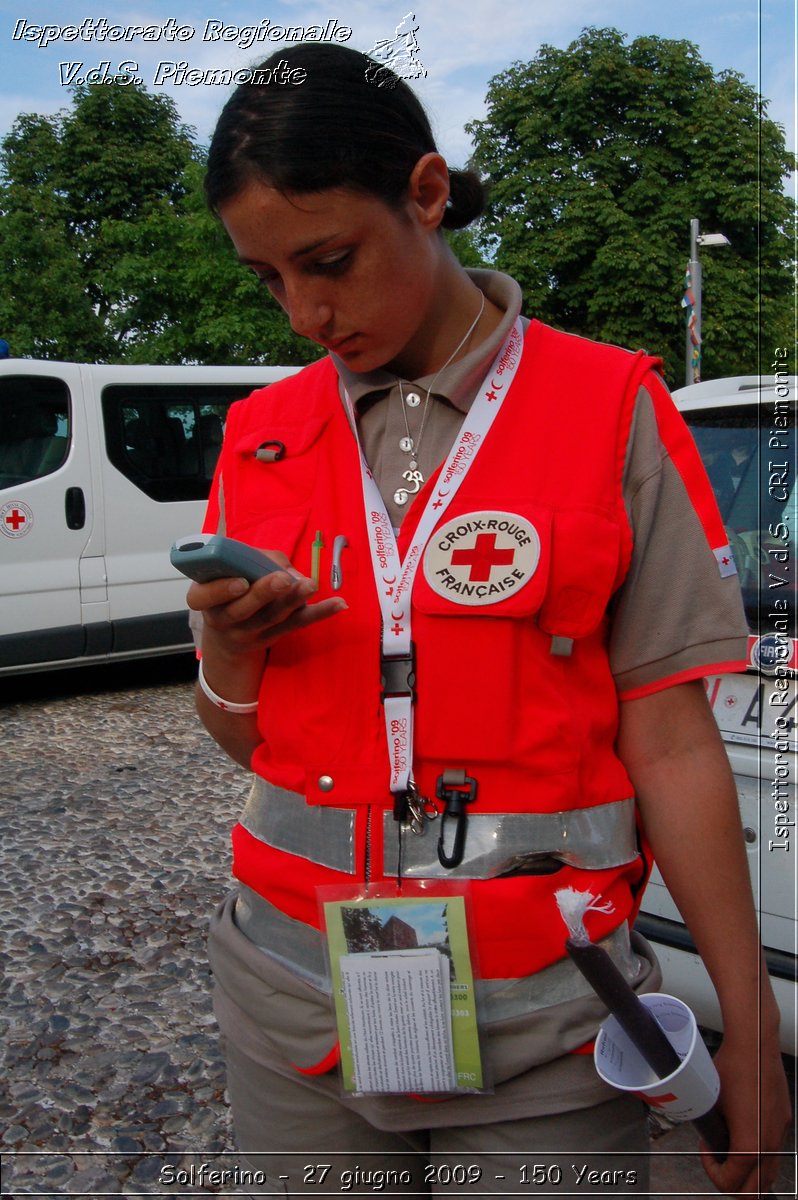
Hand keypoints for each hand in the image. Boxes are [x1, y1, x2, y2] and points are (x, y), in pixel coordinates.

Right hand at [187, 549, 346, 656]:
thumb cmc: (229, 590)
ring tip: (311, 585)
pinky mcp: (273, 637)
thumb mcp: (229, 572)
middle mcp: (223, 620)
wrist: (229, 635)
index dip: (220, 590)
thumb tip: (290, 573)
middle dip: (264, 593)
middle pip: (243, 610)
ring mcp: (248, 634)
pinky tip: (339, 604)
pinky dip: (319, 613)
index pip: (203, 598)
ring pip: (271, 618)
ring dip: (294, 600)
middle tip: (282, 579)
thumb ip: (256, 562)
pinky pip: (296, 624)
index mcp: (204, 598)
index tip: (240, 582)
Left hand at [699, 1028, 790, 1195]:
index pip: (730, 1184)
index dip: (712, 1172)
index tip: (705, 1150)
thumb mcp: (712, 1102)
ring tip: (730, 1153)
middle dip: (732, 1183)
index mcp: (750, 1145)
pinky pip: (774, 1154)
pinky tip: (744, 1136)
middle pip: (754, 1192)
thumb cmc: (731, 1068)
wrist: (755, 1044)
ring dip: (748, 1175)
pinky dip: (760, 1159)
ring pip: (768, 1176)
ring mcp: (780, 1135)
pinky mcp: (784, 1123)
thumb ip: (713, 1131)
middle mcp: (769, 1145)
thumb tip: (710, 1142)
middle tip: (718, 1163)